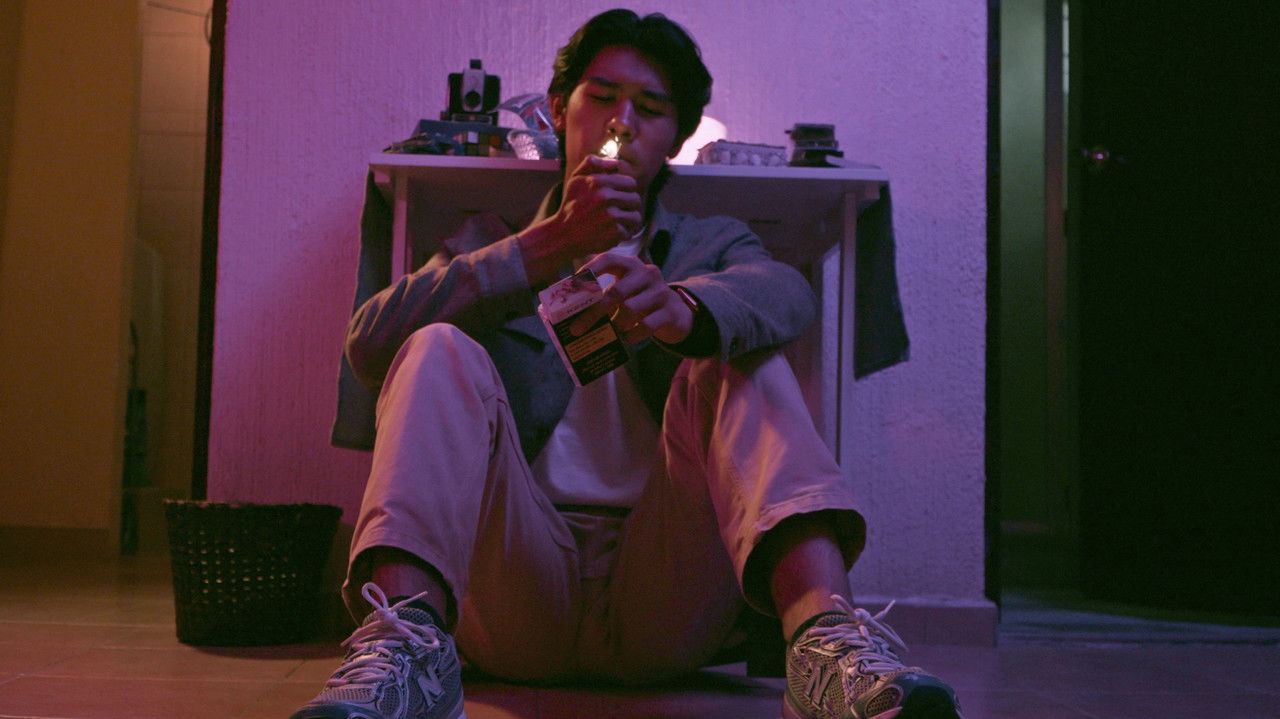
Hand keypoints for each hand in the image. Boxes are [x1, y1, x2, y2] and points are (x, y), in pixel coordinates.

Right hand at [517, 155, 642, 283]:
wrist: (563, 234)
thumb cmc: (572, 205)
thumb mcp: (576, 180)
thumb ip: (592, 163)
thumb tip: (616, 161)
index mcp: (598, 181)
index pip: (630, 183)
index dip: (626, 190)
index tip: (618, 197)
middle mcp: (605, 197)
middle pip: (636, 199)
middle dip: (628, 206)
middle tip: (617, 212)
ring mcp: (610, 216)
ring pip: (636, 216)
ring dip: (628, 222)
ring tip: (616, 223)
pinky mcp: (614, 233)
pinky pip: (629, 232)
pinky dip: (621, 235)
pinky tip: (609, 234)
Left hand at [569, 252, 693, 344]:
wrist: (675, 313)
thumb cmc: (639, 302)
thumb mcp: (625, 292)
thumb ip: (604, 297)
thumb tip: (573, 316)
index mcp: (631, 265)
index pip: (609, 259)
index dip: (590, 270)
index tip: (573, 285)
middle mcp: (647, 274)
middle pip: (616, 292)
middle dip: (594, 312)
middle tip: (577, 329)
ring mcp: (661, 292)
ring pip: (630, 310)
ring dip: (615, 324)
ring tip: (611, 331)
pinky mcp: (670, 311)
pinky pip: (645, 326)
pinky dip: (631, 335)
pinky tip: (627, 338)